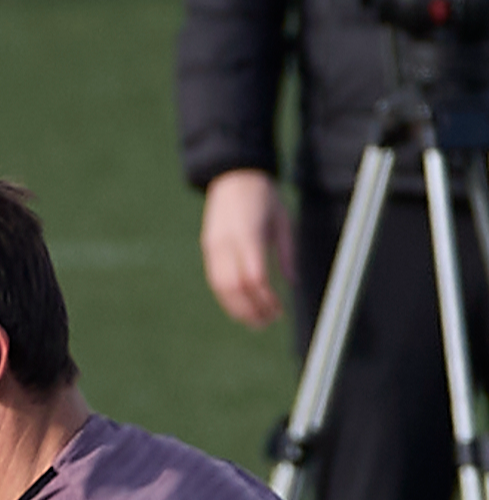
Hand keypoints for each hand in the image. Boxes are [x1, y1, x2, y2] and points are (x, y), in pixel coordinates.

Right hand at [201, 169, 292, 328]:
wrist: (234, 176)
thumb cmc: (264, 197)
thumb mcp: (283, 221)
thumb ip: (286, 253)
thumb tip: (292, 283)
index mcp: (249, 235)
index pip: (255, 278)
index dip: (266, 299)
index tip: (278, 311)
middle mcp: (227, 245)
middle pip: (235, 289)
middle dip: (251, 310)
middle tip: (266, 323)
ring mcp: (214, 249)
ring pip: (222, 290)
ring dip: (237, 309)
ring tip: (254, 321)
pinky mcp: (208, 251)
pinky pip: (216, 283)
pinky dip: (228, 299)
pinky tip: (241, 306)